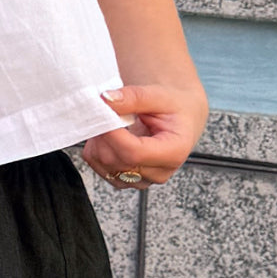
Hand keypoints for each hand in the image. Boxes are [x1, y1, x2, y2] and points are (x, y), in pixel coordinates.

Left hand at [82, 82, 208, 190]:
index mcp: (174, 152)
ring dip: (98, 144)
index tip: (102, 113)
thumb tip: (107, 100)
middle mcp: (159, 173)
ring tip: (106, 122)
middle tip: (100, 112)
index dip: (112, 135)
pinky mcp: (127, 182)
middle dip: (103, 136)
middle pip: (117, 162)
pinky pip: (101, 171)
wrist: (179, 122)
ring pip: (105, 168)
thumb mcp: (159, 95)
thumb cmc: (175, 108)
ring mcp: (142, 181)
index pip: (134, 153)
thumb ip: (134, 97)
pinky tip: (105, 136)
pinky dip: (96, 152)